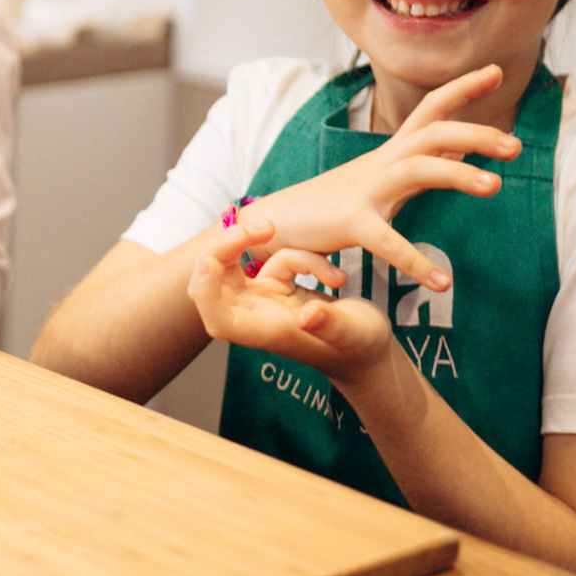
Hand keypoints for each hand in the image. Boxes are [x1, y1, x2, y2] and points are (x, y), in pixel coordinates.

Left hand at [188, 215, 395, 383]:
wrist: (369, 348)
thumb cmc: (362, 347)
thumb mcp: (355, 333)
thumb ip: (330, 325)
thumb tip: (308, 316)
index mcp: (267, 332)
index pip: (218, 318)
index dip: (206, 290)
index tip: (212, 261)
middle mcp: (258, 316)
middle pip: (213, 284)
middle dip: (222, 249)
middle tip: (258, 227)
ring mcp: (264, 301)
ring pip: (233, 266)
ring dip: (249, 242)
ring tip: (273, 228)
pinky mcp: (278, 287)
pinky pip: (274, 259)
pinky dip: (299, 256)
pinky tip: (332, 274)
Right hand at [243, 64, 521, 291]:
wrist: (274, 222)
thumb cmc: (330, 205)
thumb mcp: (380, 179)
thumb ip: (420, 164)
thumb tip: (460, 152)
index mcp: (390, 154)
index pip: (430, 110)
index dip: (462, 88)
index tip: (496, 69)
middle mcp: (380, 163)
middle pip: (432, 133)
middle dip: (475, 133)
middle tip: (516, 146)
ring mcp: (364, 190)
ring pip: (416, 169)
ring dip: (458, 175)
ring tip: (495, 186)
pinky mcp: (349, 223)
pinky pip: (387, 240)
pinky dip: (415, 261)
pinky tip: (441, 282)